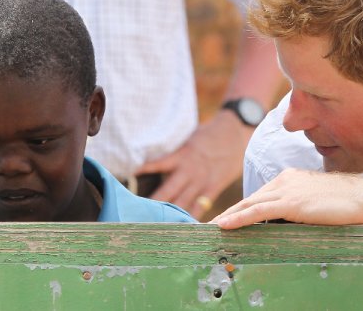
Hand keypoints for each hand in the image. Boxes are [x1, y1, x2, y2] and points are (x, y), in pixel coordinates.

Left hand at [135, 110, 252, 218]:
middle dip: (151, 206)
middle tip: (135, 218)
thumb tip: (149, 152)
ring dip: (169, 216)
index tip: (127, 184)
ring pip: (181, 204)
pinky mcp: (213, 189)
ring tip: (153, 229)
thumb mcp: (187, 138)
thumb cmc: (208, 134)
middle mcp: (189, 171)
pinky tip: (181, 229)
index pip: (156, 165)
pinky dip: (190, 218)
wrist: (235, 133)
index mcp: (181, 156)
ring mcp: (201, 182)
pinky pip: (199, 207)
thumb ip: (173, 151)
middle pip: (166, 193)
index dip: (141, 173)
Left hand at [211, 168, 362, 228]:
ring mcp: (287, 190)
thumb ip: (298, 206)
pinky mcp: (291, 203)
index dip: (242, 207)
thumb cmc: (346, 201)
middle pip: (250, 199)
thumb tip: (285, 223)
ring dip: (228, 217)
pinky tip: (224, 225)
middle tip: (211, 225)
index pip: (260, 195)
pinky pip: (257, 212)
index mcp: (290, 178)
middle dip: (229, 212)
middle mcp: (284, 180)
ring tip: (212, 229)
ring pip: (249, 205)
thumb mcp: (316, 200)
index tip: (227, 218)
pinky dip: (238, 218)